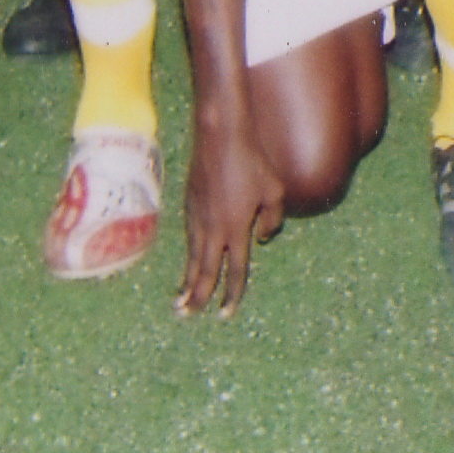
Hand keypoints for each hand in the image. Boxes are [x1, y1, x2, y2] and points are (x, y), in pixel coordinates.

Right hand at [176, 125, 286, 314]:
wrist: (220, 135)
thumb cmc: (252, 161)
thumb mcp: (274, 191)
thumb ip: (272, 220)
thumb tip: (262, 240)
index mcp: (236, 229)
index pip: (235, 270)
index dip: (231, 294)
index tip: (224, 314)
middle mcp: (213, 228)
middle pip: (205, 271)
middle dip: (197, 296)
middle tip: (188, 316)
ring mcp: (197, 217)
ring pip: (192, 257)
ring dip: (186, 281)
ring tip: (179, 302)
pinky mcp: (188, 205)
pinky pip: (188, 239)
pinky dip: (186, 256)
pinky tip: (186, 264)